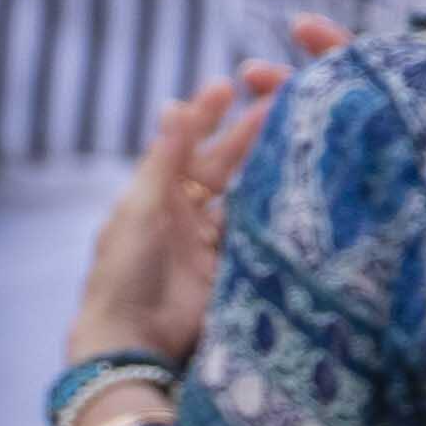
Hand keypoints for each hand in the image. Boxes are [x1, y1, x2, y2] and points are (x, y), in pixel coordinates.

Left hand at [68, 55, 291, 375]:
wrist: (134, 341)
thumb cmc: (124, 273)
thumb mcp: (142, 209)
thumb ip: (165, 159)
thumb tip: (173, 105)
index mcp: (153, 198)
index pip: (184, 146)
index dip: (204, 116)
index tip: (228, 84)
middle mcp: (184, 216)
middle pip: (220, 166)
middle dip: (247, 134)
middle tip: (281, 100)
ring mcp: (211, 242)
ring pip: (246, 194)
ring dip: (268, 168)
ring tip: (300, 138)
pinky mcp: (235, 268)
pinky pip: (260, 232)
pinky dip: (277, 212)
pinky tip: (301, 190)